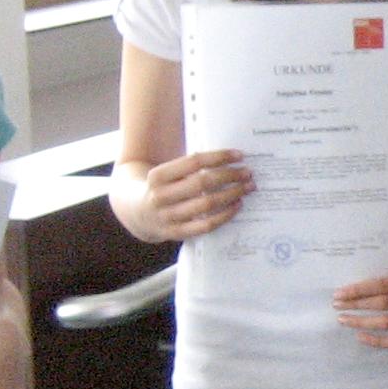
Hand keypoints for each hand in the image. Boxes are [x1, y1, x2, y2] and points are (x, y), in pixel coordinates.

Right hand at [134, 149, 250, 240]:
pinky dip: (225, 215)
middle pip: (202, 183)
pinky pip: (207, 225)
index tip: (240, 155)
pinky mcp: (176, 233)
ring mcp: (167, 217)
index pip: (194, 161)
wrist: (139, 215)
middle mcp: (160, 196)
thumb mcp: (167, 174)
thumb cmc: (163, 188)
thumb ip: (190, 168)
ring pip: (207, 204)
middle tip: (248, 173)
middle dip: (230, 176)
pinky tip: (237, 205)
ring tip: (247, 188)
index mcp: (158, 175)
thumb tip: (230, 160)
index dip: (219, 157)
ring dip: (232, 195)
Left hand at [337, 261, 387, 348]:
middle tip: (337, 305)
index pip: (382, 286)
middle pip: (383, 305)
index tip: (340, 293)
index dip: (359, 291)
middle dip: (357, 305)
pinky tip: (362, 336)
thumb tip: (355, 287)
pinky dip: (379, 341)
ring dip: (363, 323)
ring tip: (344, 320)